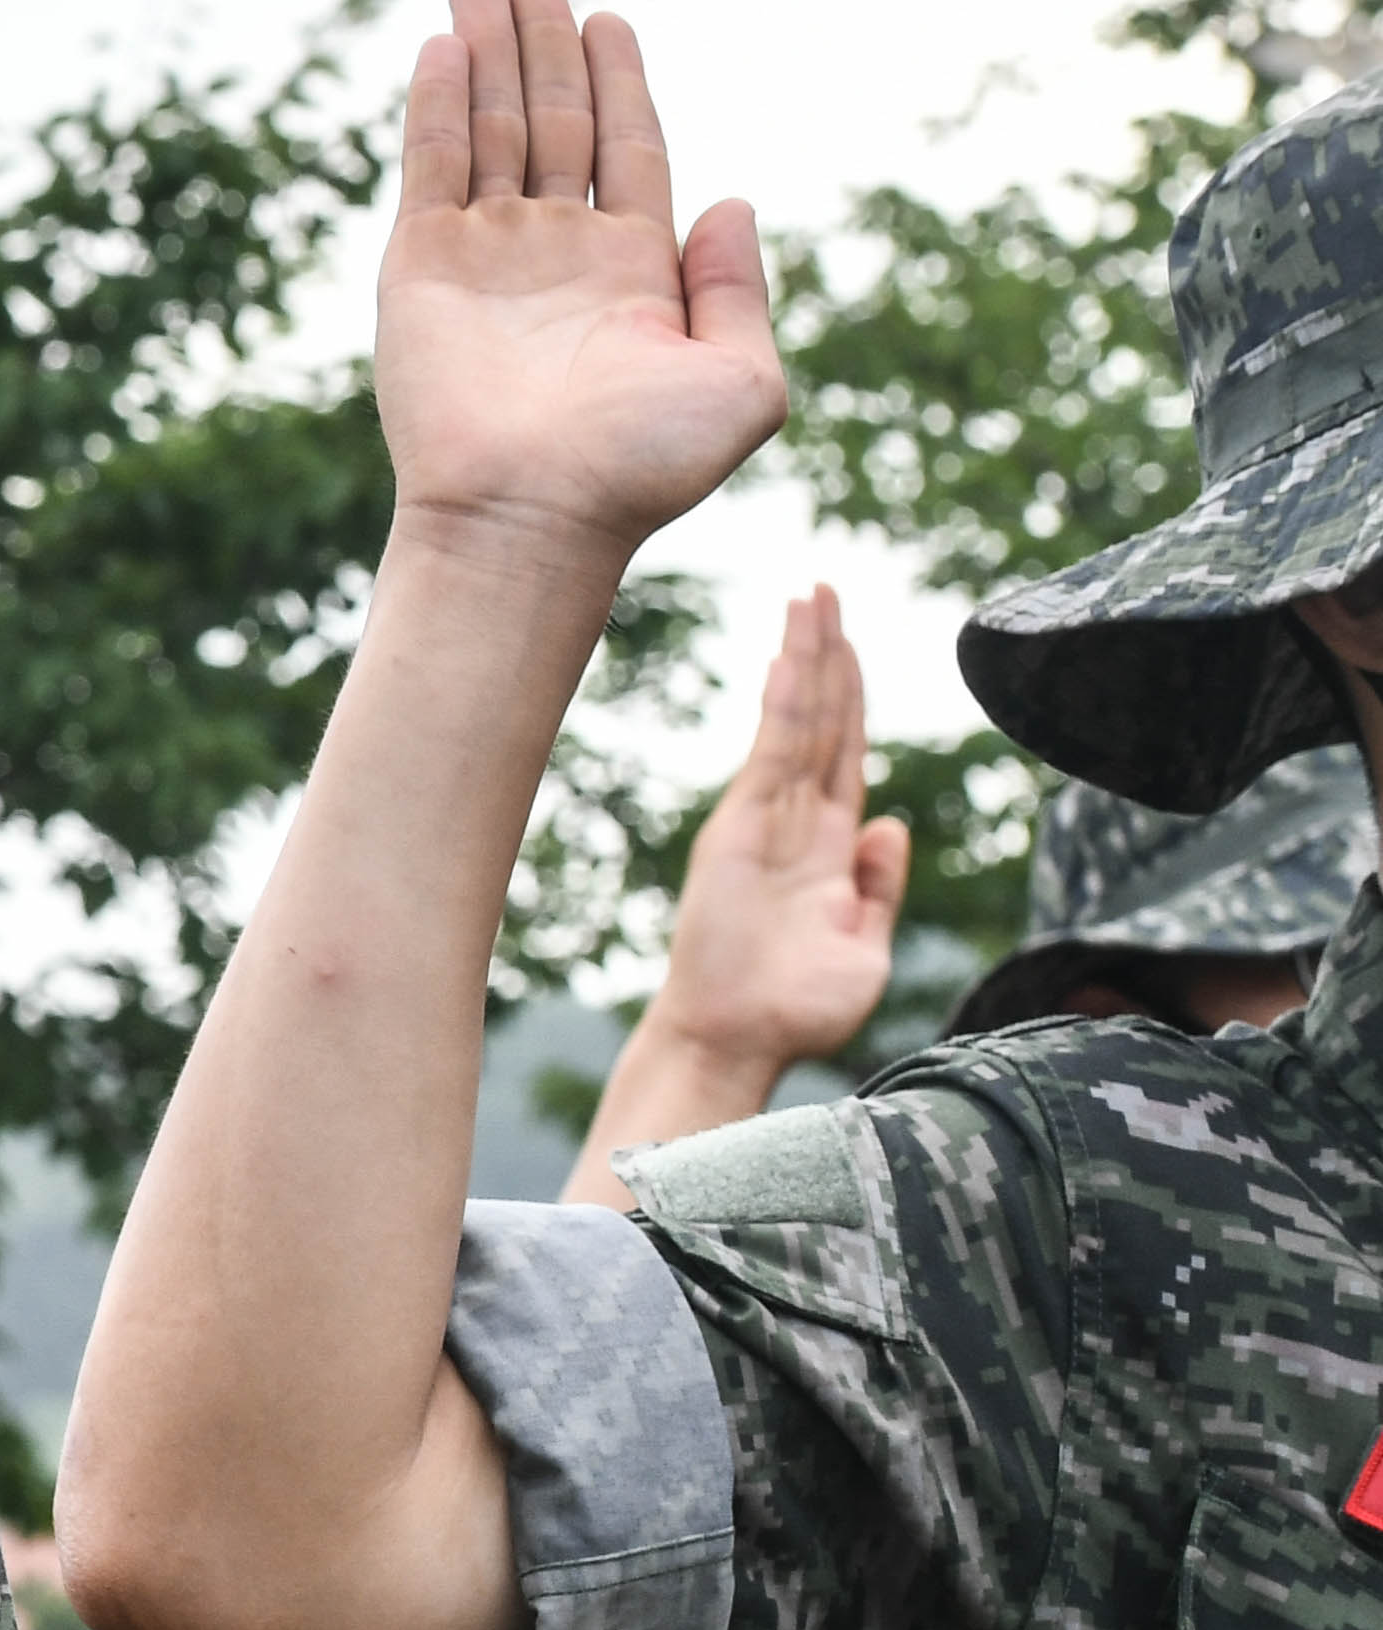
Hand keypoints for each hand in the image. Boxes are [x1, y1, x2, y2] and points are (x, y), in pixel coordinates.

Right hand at [371, 0, 786, 558]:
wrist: (531, 517)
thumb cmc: (640, 469)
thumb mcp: (744, 380)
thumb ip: (741, 289)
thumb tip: (729, 198)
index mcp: (632, 272)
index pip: (626, 148)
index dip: (618, 81)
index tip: (605, 18)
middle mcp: (556, 255)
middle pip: (553, 121)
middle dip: (544, 45)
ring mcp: (484, 259)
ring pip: (490, 130)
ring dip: (488, 54)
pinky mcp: (420, 270)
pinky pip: (431, 170)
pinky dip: (436, 106)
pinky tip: (445, 46)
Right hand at [651, 586, 907, 1080]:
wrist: (737, 1042)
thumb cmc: (795, 1010)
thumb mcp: (865, 947)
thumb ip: (880, 886)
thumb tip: (891, 823)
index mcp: (828, 847)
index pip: (845, 750)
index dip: (851, 693)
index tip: (847, 637)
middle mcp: (792, 823)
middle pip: (819, 720)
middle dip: (824, 652)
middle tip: (823, 587)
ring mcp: (763, 823)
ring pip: (796, 724)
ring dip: (805, 658)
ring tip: (810, 597)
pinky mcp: (739, 832)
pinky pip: (770, 757)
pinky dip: (782, 708)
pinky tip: (791, 660)